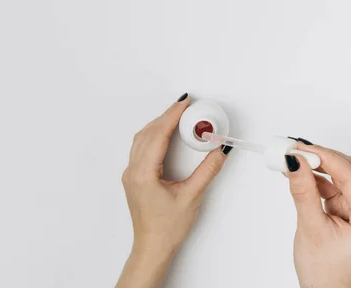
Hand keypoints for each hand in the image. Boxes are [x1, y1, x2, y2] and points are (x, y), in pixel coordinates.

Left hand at [116, 94, 230, 287]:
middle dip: (166, 116)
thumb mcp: (192, 197)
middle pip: (148, 133)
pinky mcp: (133, 178)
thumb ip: (207, 171)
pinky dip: (153, 135)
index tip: (184, 103)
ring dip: (158, 124)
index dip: (172, 116)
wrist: (152, 247)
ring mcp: (131, 174)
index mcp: (144, 174)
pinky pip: (140, 148)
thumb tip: (219, 151)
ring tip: (177, 115)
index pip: (158, 135)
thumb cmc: (168, 228)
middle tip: (185, 105)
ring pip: (141, 139)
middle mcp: (133, 171)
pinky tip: (164, 134)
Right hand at [285, 140, 350, 287]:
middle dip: (322, 158)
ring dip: (319, 166)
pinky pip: (336, 184)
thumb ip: (303, 192)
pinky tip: (300, 173)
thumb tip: (295, 162)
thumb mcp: (311, 228)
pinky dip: (318, 178)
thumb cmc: (324, 270)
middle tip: (295, 150)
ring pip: (343, 175)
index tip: (301, 148)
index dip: (326, 157)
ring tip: (294, 159)